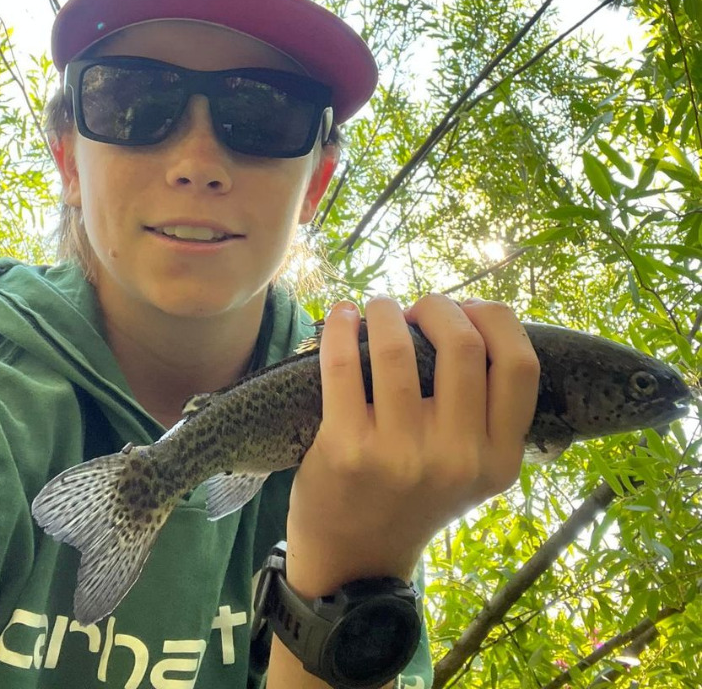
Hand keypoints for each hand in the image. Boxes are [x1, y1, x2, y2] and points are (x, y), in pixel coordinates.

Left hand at [284, 293, 539, 597]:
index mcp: (500, 459)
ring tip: (378, 308)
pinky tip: (342, 317)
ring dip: (386, 310)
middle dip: (439, 307)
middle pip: (464, 345)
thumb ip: (484, 409)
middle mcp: (459, 459)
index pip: (522, 365)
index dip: (496, 320)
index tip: (469, 311)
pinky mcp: (348, 449)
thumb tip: (466, 315)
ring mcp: (402, 455)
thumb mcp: (472, 468)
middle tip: (417, 309)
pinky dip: (342, 328)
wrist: (355, 558)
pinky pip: (345, 365)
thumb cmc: (415, 494)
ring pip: (400, 348)